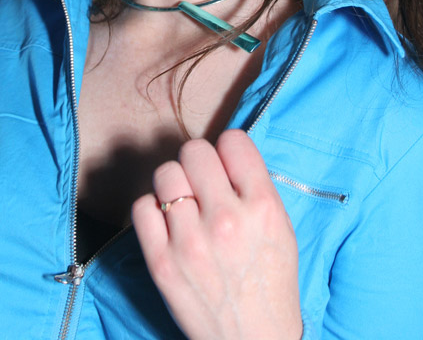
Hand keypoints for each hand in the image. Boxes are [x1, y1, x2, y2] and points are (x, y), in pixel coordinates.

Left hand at [132, 129, 301, 339]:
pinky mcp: (162, 263)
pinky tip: (168, 224)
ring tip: (185, 205)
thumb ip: (254, 185)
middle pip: (194, 150)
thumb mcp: (280, 227)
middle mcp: (226, 220)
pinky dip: (152, 211)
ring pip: (165, 173)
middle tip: (203, 185)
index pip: (233, 140)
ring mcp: (191, 242)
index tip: (227, 167)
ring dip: (174, 185)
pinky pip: (141, 207)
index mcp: (262, 207)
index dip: (228, 150)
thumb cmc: (270, 281)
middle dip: (198, 164)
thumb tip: (223, 151)